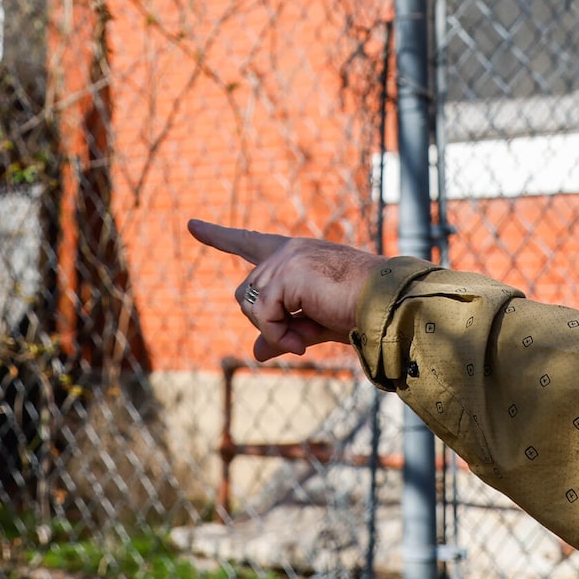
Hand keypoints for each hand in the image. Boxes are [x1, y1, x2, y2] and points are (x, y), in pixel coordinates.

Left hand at [188, 219, 390, 361]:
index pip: (249, 242)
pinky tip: (303, 343)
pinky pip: (263, 315)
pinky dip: (278, 335)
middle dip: (265, 323)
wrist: (386, 305)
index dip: (219, 236)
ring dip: (275, 331)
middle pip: (244, 294)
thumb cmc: (358, 312)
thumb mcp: (312, 325)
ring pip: (250, 305)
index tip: (192, 225)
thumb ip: (282, 334)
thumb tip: (255, 353)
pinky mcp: (287, 273)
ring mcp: (286, 259)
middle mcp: (287, 250)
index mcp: (295, 254)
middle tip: (299, 340)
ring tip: (305, 341)